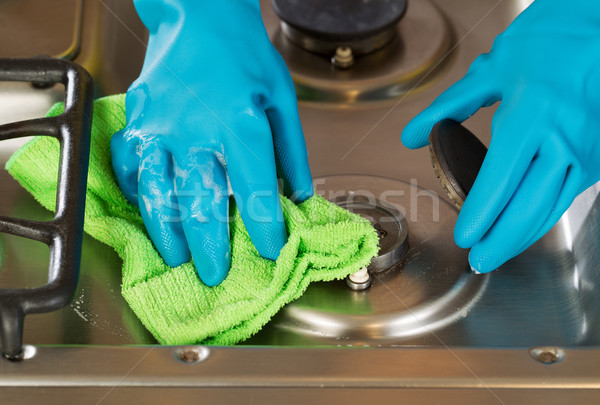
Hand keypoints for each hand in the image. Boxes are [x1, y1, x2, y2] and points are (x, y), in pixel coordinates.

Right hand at [111, 0, 312, 285]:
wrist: (199, 15)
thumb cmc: (245, 55)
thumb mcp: (281, 98)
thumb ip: (291, 151)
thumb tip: (298, 195)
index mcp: (241, 123)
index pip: (254, 191)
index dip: (262, 227)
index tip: (269, 251)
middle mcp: (196, 130)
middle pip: (202, 202)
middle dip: (210, 245)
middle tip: (215, 274)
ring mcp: (160, 127)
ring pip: (159, 193)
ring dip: (168, 233)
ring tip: (177, 259)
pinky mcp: (137, 121)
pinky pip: (131, 167)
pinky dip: (139, 195)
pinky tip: (151, 212)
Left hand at [401, 0, 599, 272]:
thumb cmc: (548, 41)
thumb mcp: (491, 70)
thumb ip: (448, 107)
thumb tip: (413, 135)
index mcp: (531, 117)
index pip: (499, 182)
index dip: (480, 215)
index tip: (464, 236)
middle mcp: (563, 140)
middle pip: (529, 208)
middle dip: (501, 241)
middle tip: (479, 260)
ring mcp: (587, 151)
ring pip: (553, 208)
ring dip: (524, 236)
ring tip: (498, 250)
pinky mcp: (599, 156)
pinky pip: (568, 196)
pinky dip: (544, 215)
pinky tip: (526, 224)